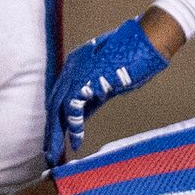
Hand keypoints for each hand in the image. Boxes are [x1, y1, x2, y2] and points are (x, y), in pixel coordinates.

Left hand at [47, 17, 171, 161]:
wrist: (145, 43)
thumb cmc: (132, 59)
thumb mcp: (107, 80)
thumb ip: (93, 96)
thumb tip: (82, 116)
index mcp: (74, 65)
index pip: (59, 97)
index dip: (56, 119)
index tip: (56, 137)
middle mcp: (71, 69)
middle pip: (54, 104)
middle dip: (51, 129)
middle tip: (48, 150)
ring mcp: (77, 73)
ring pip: (58, 108)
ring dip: (57, 133)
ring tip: (55, 152)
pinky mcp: (86, 81)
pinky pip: (73, 108)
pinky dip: (75, 126)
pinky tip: (77, 141)